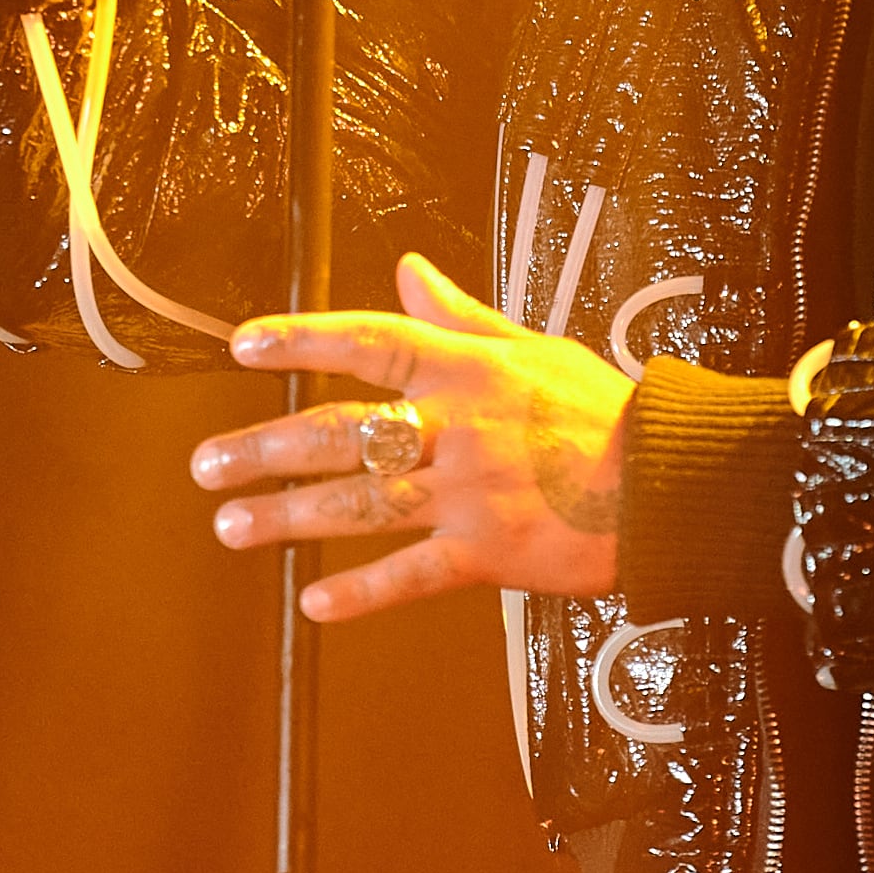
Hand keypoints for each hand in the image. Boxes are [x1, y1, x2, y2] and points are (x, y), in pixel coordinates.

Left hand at [192, 254, 630, 622]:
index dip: (303, 341)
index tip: (244, 347)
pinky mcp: (490, 553)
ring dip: (288, 517)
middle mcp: (457, 427)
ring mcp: (469, 493)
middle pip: (344, 433)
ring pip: (361, 503)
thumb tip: (411, 269)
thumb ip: (460, 315)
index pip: (369, 344)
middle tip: (207, 465)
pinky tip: (314, 602)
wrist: (666, 479)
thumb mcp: (531, 346)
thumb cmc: (602, 410)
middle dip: (267, 448)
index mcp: (466, 370)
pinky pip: (413, 574)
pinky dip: (363, 592)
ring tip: (230, 525)